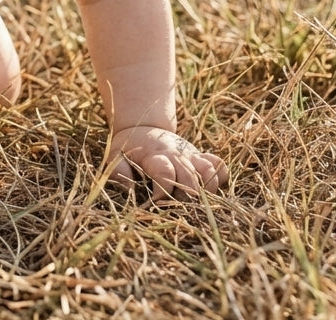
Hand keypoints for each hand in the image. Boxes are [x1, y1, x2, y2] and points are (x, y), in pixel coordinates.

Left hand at [106, 126, 226, 199]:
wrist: (142, 126)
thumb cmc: (128, 147)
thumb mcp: (115, 156)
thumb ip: (119, 172)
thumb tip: (129, 189)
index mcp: (154, 156)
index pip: (164, 174)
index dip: (162, 192)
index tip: (155, 203)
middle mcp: (175, 155)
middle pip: (190, 179)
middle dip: (186, 198)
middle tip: (178, 208)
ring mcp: (189, 156)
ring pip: (208, 173)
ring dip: (205, 191)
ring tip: (196, 203)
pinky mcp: (199, 156)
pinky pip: (218, 165)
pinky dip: (219, 177)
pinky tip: (209, 187)